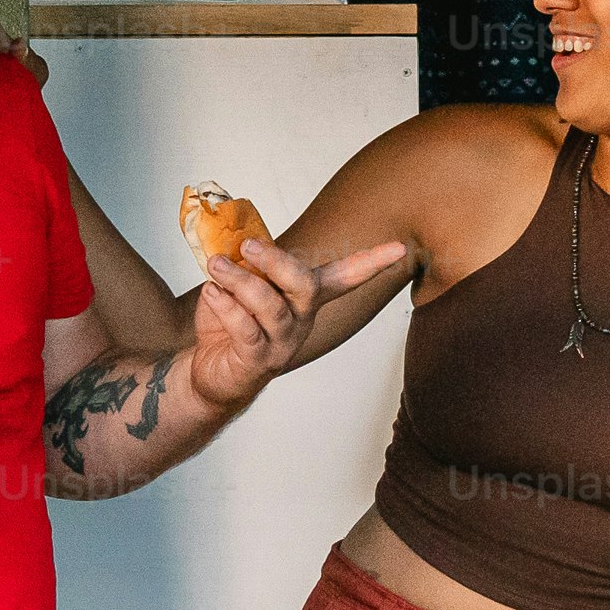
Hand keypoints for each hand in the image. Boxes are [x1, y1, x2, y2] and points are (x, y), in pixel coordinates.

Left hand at [181, 238, 412, 410]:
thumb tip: (232, 234)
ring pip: (271, 305)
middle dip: (279, 261)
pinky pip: (246, 328)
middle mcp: (300, 320)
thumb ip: (244, 264)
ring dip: (241, 281)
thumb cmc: (228, 325)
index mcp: (303, 299)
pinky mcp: (259, 360)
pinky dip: (226, 306)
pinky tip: (211, 292)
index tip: (400, 247)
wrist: (210, 375)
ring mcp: (282, 342)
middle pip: (306, 286)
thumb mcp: (238, 286)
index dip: (371, 262)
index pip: (345, 277)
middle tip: (248, 245)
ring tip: (216, 266)